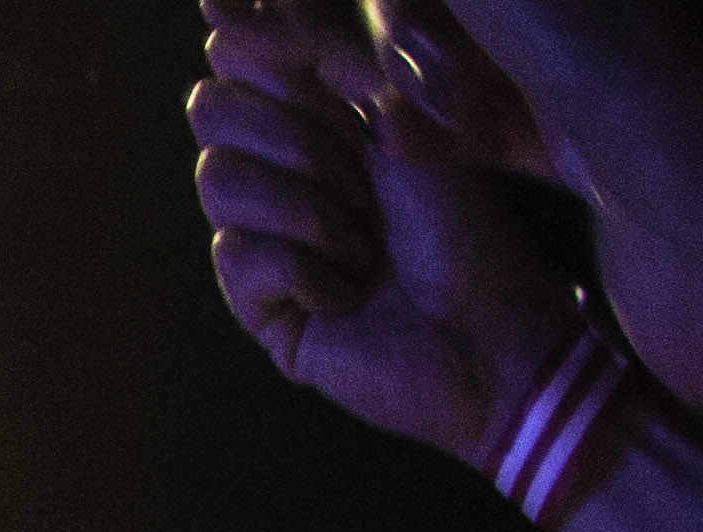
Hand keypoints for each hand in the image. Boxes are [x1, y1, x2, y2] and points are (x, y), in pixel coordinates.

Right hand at [192, 0, 585, 463]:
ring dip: (312, 210)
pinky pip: (236, 253)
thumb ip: (318, 51)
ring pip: (218, 178)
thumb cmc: (464, 219)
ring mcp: (259, 238)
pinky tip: (352, 294)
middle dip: (300, 136)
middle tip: (367, 180)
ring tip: (366, 246)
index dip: (264, 53)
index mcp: (313, 115)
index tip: (312, 69)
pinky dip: (309, 268)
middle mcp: (277, 171)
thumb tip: (222, 10)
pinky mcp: (255, 305)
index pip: (238, 57)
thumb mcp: (393, 109)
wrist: (491, 329)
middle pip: (211, 110)